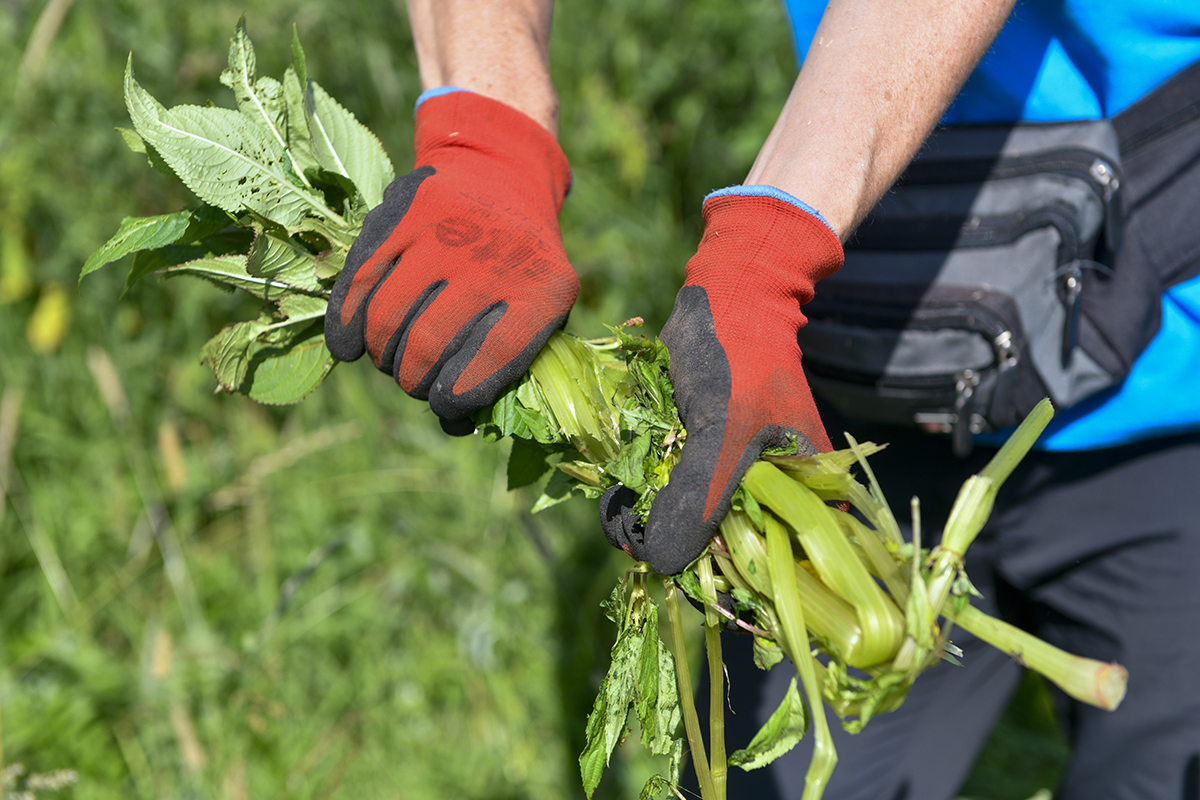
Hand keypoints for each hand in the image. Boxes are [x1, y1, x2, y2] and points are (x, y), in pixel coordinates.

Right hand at [324, 89, 576, 432]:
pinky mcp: (401, 214)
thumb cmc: (521, 261)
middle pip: (430, 345)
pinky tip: (348, 348)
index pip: (492, 360)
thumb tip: (454, 426)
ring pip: (388, 318)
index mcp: (544, 287)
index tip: (445, 410)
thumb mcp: (541, 306)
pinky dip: (347, 324)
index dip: (459, 398)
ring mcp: (444, 231)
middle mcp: (494, 255)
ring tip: (390, 362)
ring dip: (382, 356)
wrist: (502, 171)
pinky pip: (359, 282)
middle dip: (414, 380)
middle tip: (414, 385)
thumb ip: (506, 364)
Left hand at [601, 190, 843, 573]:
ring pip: (687, 529)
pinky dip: (639, 500)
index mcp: (805, 500)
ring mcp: (730, 482)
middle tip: (630, 540)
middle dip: (673, 553)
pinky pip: (667, 499)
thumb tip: (662, 565)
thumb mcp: (724, 435)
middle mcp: (771, 499)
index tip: (677, 587)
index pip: (774, 572)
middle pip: (722, 556)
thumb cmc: (742, 362)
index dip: (727, 589)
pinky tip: (614, 495)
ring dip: (647, 526)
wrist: (725, 300)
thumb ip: (699, 499)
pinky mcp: (695, 463)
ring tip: (616, 513)